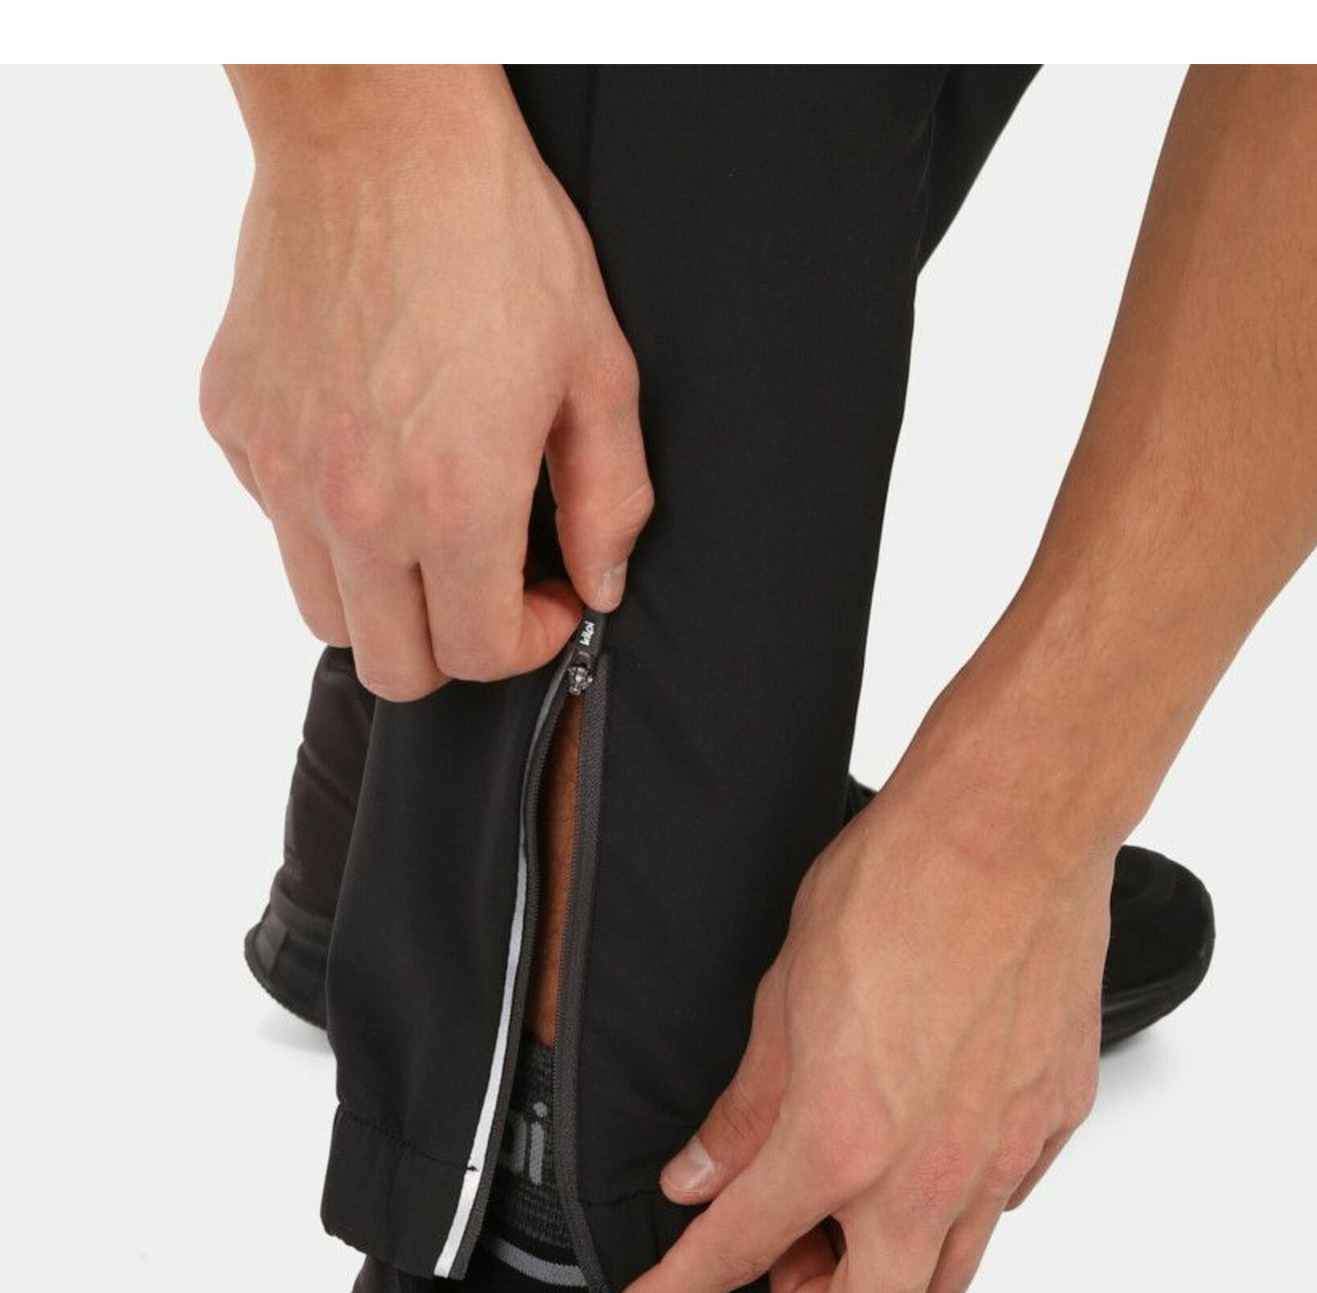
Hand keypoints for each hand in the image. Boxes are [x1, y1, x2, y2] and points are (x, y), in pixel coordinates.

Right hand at [201, 66, 651, 697]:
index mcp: (454, 499)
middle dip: (454, 645)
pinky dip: (323, 520)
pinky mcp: (235, 424)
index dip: (529, 643)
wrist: (378, 131)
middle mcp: (355, 503)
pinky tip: (369, 452)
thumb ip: (609, 499)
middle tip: (489, 585)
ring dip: (384, 598)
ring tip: (427, 529)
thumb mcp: (595, 370)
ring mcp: (282, 468)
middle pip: (392, 665)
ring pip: (324, 612)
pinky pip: (278, 523)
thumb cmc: (492, 234)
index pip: (476, 654)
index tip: (547, 597)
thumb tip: (600, 584)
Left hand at [613, 767, 1110, 1292]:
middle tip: (790, 1246)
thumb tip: (702, 1174)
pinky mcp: (1054, 1126)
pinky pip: (1002, 1209)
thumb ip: (745, 1109)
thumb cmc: (902, 886)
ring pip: (948, 1287)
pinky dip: (958, 1202)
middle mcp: (929, 1176)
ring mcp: (1002, 1159)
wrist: (1013, 829)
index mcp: (840, 1145)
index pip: (738, 1254)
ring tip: (860, 1198)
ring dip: (891, 1269)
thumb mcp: (783, 998)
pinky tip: (930, 1137)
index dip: (681, 1290)